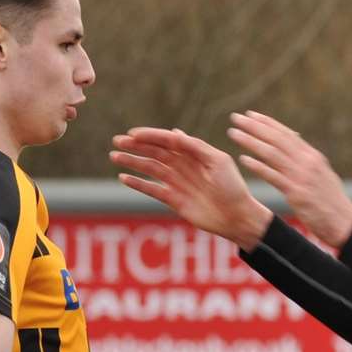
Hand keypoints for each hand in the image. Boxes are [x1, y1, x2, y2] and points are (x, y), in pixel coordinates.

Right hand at [111, 128, 272, 249]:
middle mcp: (184, 166)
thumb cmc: (232, 187)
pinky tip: (124, 178)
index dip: (150, 136)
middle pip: (155, 153)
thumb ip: (196, 148)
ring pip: (150, 169)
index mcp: (195, 153)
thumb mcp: (217, 162)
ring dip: (132, 162)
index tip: (133, 134)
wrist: (237, 217)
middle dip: (136, 146)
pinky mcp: (174, 200)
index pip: (167, 141)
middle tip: (117, 141)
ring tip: (114, 157)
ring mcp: (178, 182)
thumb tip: (174, 133)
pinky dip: (138, 184)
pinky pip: (152, 189)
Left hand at [226, 111, 351, 248]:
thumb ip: (307, 162)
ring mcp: (302, 177)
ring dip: (251, 142)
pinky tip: (243, 160)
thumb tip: (297, 148)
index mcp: (313, 156)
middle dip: (254, 126)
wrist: (344, 223)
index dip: (268, 123)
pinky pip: (273, 176)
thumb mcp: (322, 176)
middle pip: (276, 139)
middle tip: (236, 118)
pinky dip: (258, 166)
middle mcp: (307, 162)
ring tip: (233, 134)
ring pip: (272, 153)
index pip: (287, 134)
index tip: (251, 115)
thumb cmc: (332, 203)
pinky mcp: (297, 193)